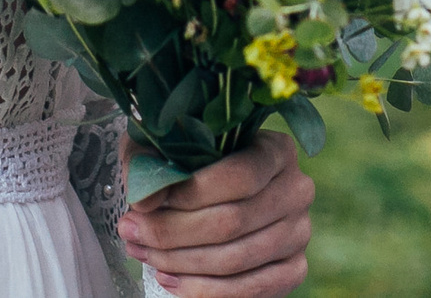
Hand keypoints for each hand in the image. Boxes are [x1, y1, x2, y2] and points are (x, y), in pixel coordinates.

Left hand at [118, 130, 313, 297]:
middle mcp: (297, 189)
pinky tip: (169, 279)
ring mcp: (299, 233)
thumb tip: (146, 200)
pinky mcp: (294, 270)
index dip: (191, 193)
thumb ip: (153, 164)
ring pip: (236, 259)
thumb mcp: (168, 147)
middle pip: (234, 221)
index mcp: (276, 150)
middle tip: (131, 231)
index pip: (241, 176)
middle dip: (172, 232)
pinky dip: (202, 290)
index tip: (145, 203)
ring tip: (142, 253)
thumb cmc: (191, 164)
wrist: (216, 196)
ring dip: (179, 262)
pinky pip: (249, 290)